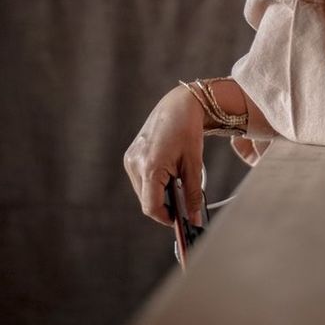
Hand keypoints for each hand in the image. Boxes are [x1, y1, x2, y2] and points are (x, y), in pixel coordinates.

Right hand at [123, 85, 204, 227]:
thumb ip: (193, 195)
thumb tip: (194, 220)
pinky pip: (141, 180)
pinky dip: (153, 183)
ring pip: (143, 192)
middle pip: (147, 201)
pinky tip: (167, 172)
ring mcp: (130, 159)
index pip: (152, 207)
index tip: (181, 220)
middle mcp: (135, 164)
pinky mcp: (130, 156)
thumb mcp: (193, 164)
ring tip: (177, 180)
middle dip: (165, 205)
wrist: (178, 104)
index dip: (167, 218)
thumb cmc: (187, 130)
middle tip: (184, 200)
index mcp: (150, 167)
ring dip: (159, 194)